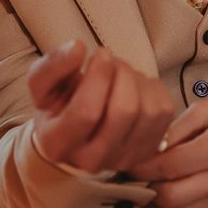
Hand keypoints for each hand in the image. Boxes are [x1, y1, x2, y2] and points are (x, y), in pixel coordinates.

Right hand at [27, 40, 174, 173]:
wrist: (76, 131)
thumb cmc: (59, 104)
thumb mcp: (43, 83)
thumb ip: (53, 64)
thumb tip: (78, 48)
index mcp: (57, 144)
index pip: (86, 112)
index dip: (98, 76)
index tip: (100, 53)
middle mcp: (91, 160)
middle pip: (124, 111)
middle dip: (121, 73)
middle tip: (112, 61)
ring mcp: (124, 158)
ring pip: (148, 111)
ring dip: (138, 80)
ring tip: (121, 75)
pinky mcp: (149, 149)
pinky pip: (163, 110)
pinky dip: (152, 89)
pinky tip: (135, 88)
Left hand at [129, 94, 207, 207]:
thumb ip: (181, 125)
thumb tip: (153, 145)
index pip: (167, 167)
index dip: (142, 167)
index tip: (132, 162)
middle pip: (170, 198)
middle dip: (151, 187)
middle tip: (146, 174)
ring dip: (167, 199)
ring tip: (167, 179)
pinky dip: (189, 205)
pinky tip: (192, 185)